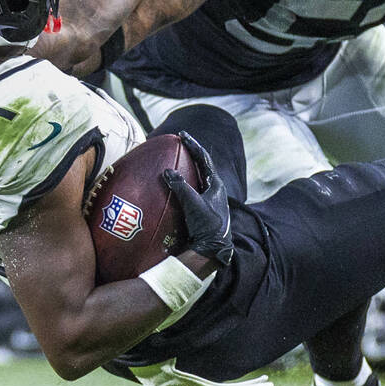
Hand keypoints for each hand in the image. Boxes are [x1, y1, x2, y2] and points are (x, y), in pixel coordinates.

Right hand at [162, 131, 234, 265]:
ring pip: (197, 178)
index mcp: (216, 185)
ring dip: (187, 168)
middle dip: (190, 154)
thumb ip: (181, 187)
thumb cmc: (207, 226)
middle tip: (179, 144)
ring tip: (174, 160)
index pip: (204, 159)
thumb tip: (167, 171)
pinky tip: (171, 186)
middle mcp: (214, 190)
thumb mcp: (193, 204)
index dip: (193, 146)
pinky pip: (191, 191)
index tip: (182, 135)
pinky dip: (182, 185)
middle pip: (202, 166)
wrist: (214, 250)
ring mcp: (209, 200)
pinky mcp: (203, 210)